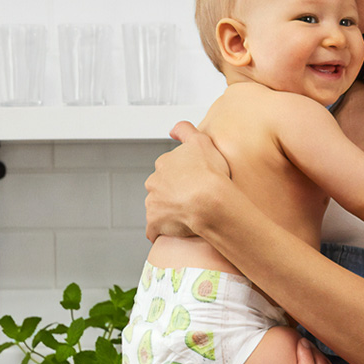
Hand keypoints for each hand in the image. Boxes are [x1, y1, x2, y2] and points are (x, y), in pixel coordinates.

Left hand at [143, 120, 229, 241]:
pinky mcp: (154, 222)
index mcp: (164, 163)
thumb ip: (186, 130)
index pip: (168, 169)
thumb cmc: (210, 174)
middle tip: (191, 200)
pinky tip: (174, 233)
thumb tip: (173, 130)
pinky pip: (154, 229)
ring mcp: (153, 203)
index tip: (193, 183)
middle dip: (171, 194)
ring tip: (187, 217)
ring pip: (158, 207)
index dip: (182, 177)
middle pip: (160, 188)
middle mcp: (154, 181)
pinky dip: (161, 231)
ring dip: (168, 212)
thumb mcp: (201, 141)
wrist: (210, 202)